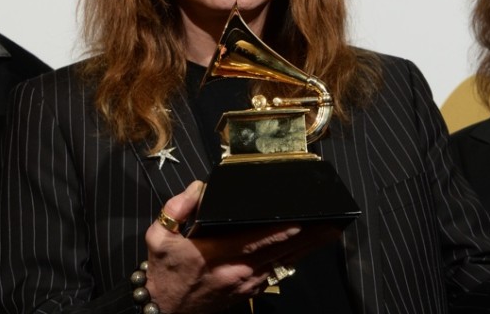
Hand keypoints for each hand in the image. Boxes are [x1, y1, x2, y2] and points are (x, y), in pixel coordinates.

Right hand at [143, 180, 341, 312]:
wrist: (166, 310)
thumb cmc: (164, 271)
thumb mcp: (158, 237)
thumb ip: (177, 209)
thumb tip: (199, 188)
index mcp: (214, 255)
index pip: (253, 241)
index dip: (278, 232)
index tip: (300, 222)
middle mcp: (235, 272)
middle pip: (277, 252)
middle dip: (306, 237)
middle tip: (331, 224)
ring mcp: (246, 284)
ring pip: (281, 263)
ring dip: (306, 248)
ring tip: (329, 232)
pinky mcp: (249, 291)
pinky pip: (275, 271)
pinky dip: (291, 259)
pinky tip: (305, 248)